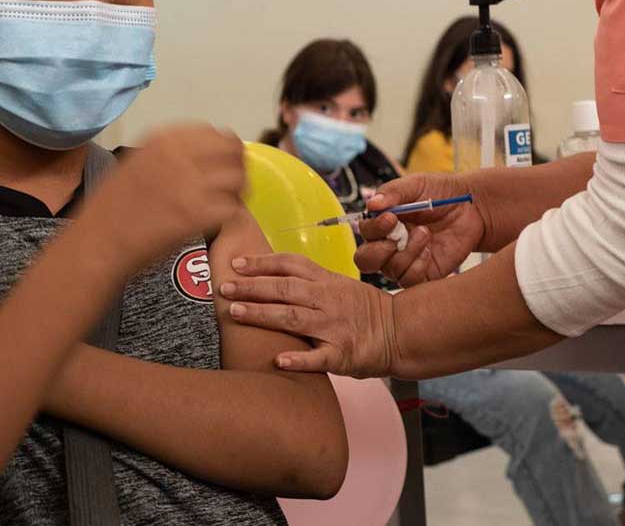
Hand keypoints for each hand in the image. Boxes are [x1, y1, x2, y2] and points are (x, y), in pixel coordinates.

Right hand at [82, 124, 244, 267]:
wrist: (100, 240)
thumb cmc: (113, 204)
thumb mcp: (139, 160)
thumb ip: (172, 153)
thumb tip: (207, 152)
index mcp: (165, 140)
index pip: (215, 132)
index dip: (223, 147)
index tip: (220, 160)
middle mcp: (181, 157)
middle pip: (233, 151)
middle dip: (235, 166)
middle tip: (229, 182)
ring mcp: (192, 186)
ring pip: (238, 179)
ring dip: (235, 191)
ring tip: (222, 201)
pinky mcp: (199, 216)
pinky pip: (232, 208)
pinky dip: (227, 214)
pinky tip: (213, 219)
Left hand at [220, 253, 400, 378]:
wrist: (400, 332)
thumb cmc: (365, 310)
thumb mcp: (339, 285)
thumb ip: (310, 281)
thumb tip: (270, 275)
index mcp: (327, 281)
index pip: (290, 265)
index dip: (262, 262)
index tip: (236, 264)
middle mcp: (328, 300)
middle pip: (284, 289)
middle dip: (251, 288)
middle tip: (224, 288)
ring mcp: (335, 327)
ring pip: (293, 318)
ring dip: (262, 314)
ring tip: (235, 313)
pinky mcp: (342, 354)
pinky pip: (317, 357)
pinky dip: (298, 360)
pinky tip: (277, 361)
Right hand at [354, 173, 485, 286]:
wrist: (471, 207)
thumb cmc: (441, 193)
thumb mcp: (416, 185)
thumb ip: (393, 192)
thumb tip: (371, 204)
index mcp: (383, 223)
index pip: (365, 232)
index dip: (374, 228)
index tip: (391, 217)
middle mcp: (389, 245)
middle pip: (365, 260)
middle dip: (378, 251)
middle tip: (398, 236)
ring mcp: (405, 261)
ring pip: (389, 270)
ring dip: (407, 252)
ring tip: (425, 233)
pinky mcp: (423, 274)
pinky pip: (408, 281)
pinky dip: (417, 266)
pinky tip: (429, 251)